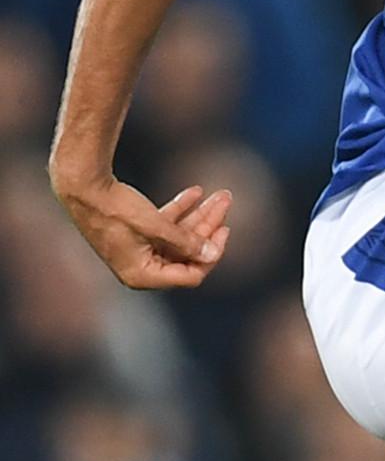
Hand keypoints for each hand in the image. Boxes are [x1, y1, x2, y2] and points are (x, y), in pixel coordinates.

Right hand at [53, 172, 232, 289]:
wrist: (82, 185)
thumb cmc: (117, 209)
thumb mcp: (156, 226)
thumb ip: (186, 242)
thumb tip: (212, 254)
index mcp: (144, 275)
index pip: (191, 274)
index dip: (211, 254)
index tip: (225, 230)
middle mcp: (142, 267)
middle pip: (187, 253)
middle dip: (209, 226)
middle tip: (226, 200)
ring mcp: (138, 250)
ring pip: (179, 236)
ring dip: (200, 215)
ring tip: (219, 194)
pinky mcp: (135, 233)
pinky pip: (165, 226)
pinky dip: (180, 210)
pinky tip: (196, 192)